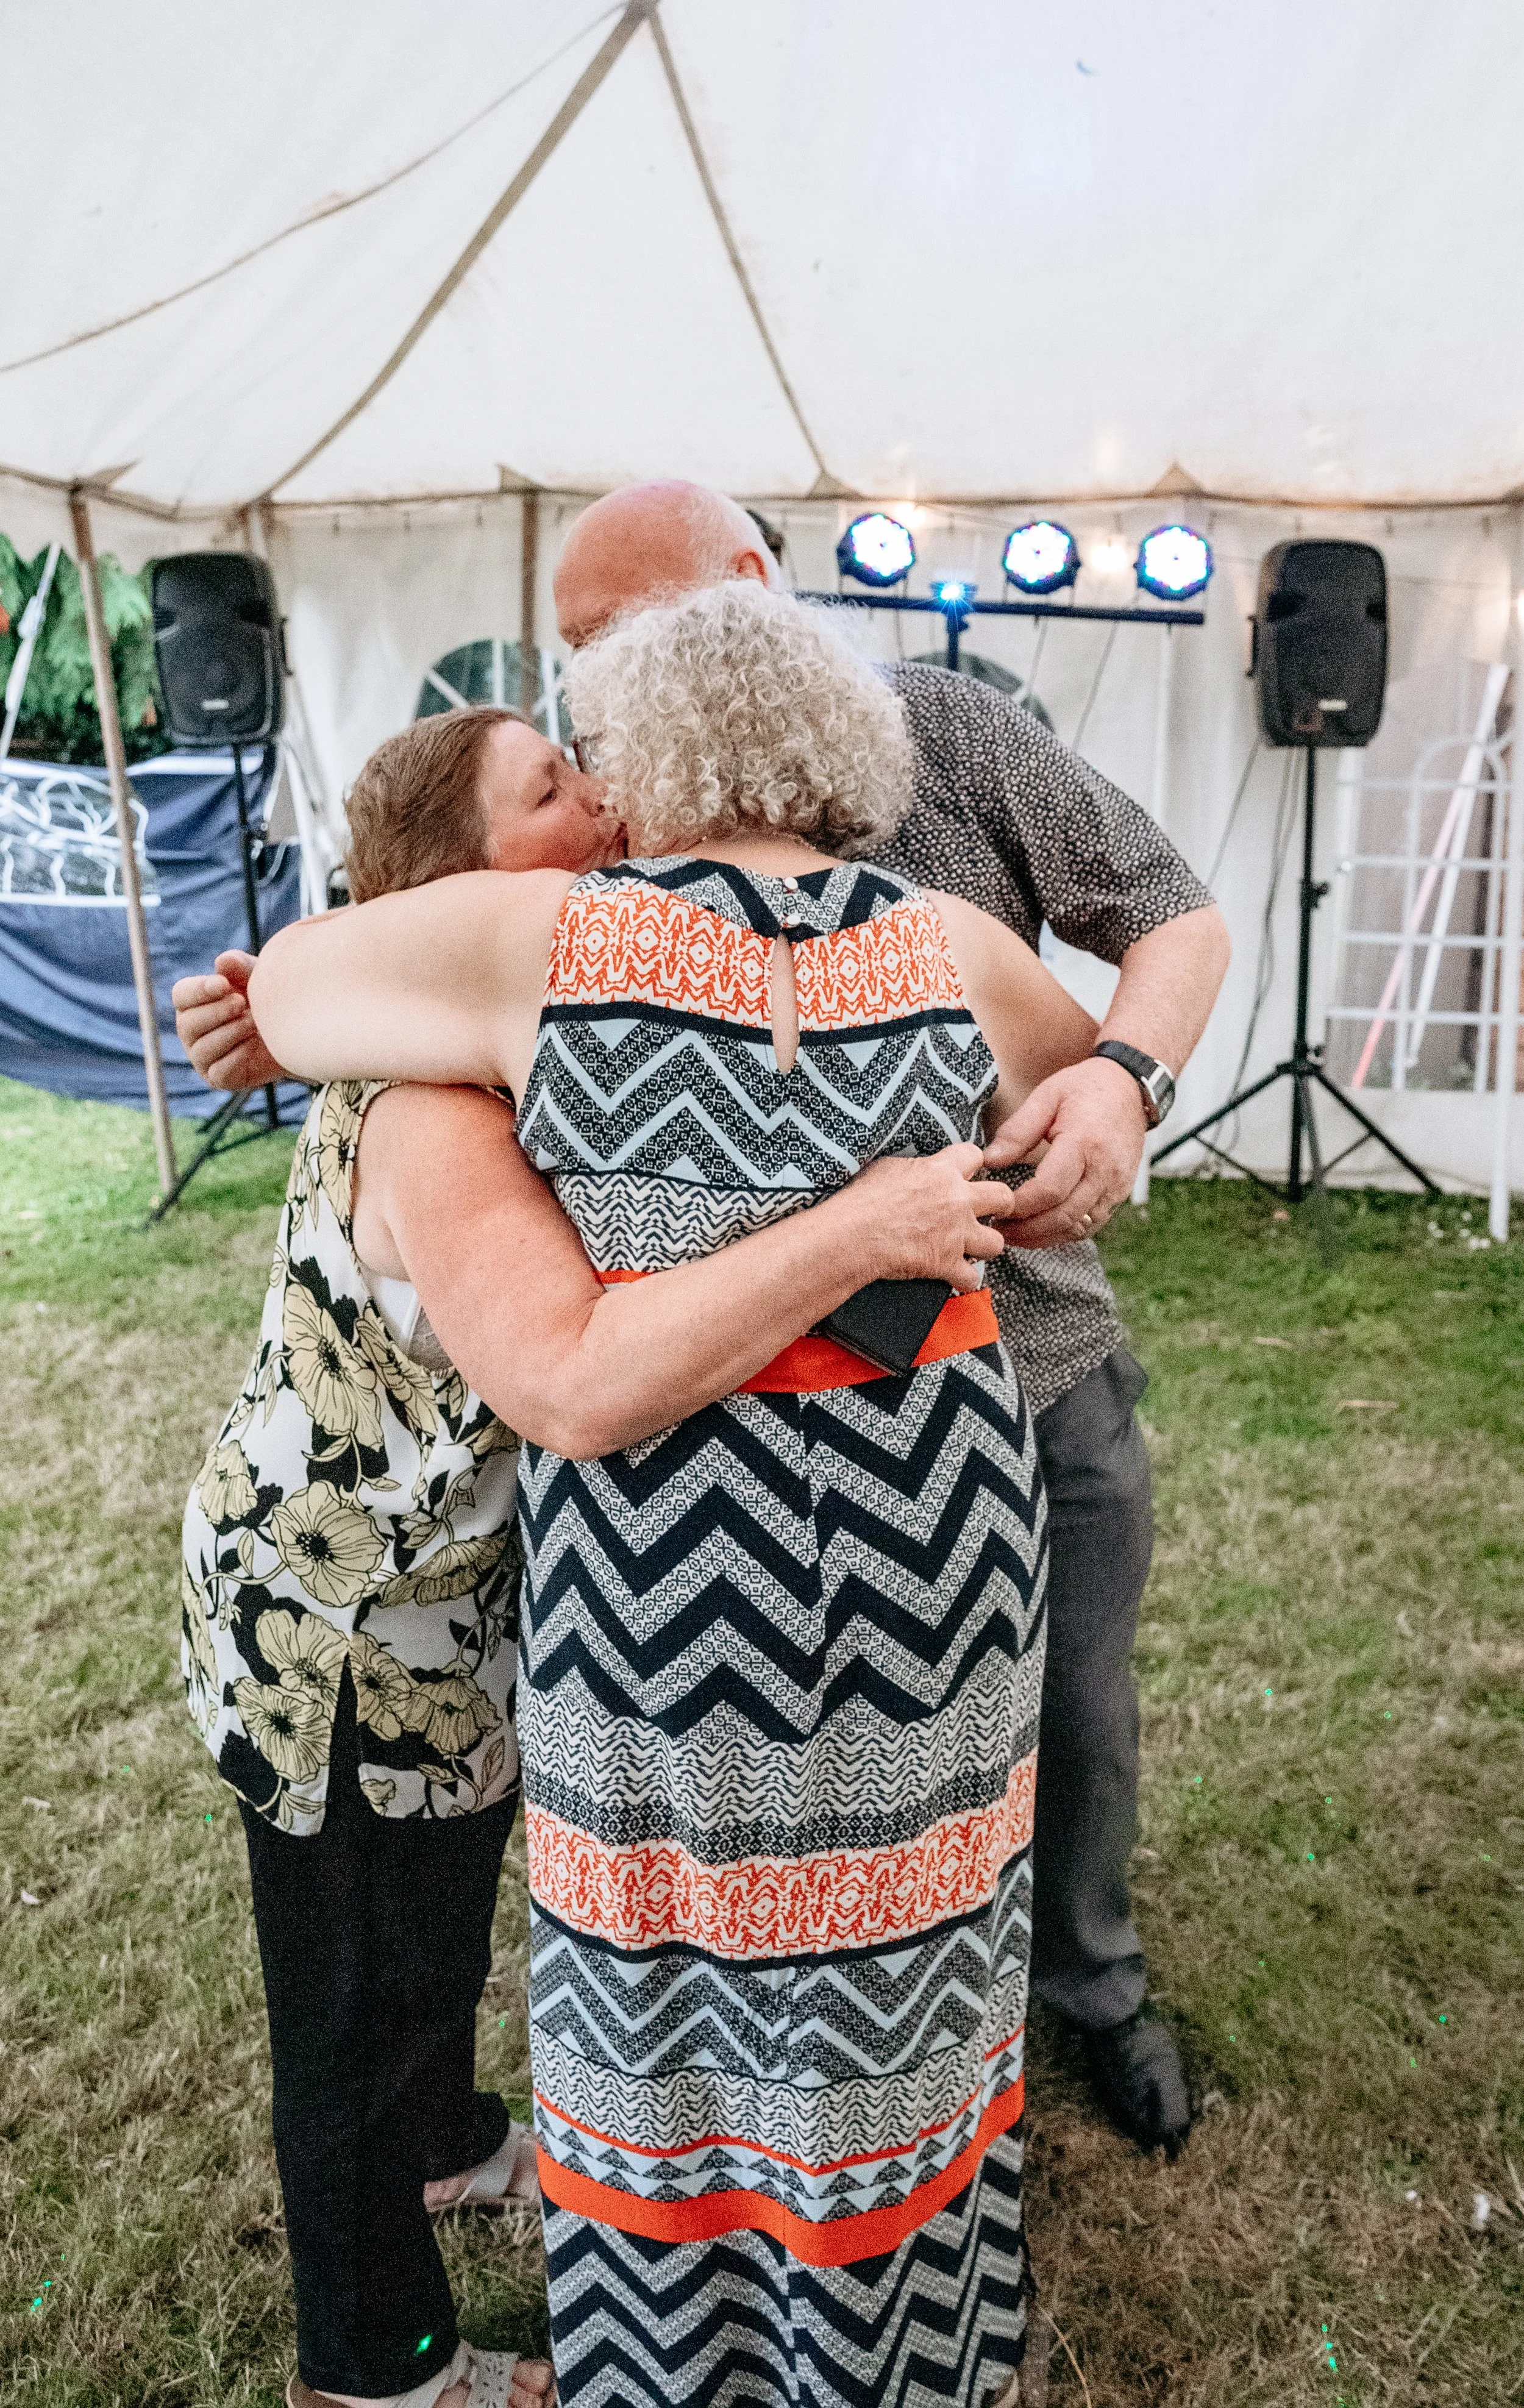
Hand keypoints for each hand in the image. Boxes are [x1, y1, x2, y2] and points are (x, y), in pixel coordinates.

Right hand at [171, 951, 288, 1091]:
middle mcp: (192, 1031)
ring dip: (230, 1033)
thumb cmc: (268, 1001)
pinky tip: (254, 1044)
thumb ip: (240, 968)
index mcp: (194, 1003)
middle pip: (187, 1023)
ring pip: (202, 1049)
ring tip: (253, 1022)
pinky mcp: (219, 1078)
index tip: (224, 985)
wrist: (295, 1034)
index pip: (181, 995)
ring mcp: (203, 1057)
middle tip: (242, 1003)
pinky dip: (237, 1056)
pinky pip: (219, 1071)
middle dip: (216, 1012)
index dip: (199, 990)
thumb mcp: (258, 977)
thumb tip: (222, 962)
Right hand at [845, 1145, 1014, 1290]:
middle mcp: (956, 1200)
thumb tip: (917, 1171)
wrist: (854, 1234)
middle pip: (1002, 1196)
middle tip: (993, 1209)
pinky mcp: (948, 1262)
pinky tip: (956, 1278)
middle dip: (1001, 1204)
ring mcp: (956, 1233)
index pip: (974, 1155)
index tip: (970, 1172)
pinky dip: (964, 1280)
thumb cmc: (862, 1200)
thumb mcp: (887, 1168)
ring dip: (986, 1246)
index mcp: (941, 1171)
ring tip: (974, 1247)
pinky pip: (971, 1277)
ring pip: (996, 1241)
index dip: (973, 1164)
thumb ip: (913, 1169)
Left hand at [981, 1056, 1146, 1248]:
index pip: (1050, 1189)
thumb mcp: (1047, 1096)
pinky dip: (1063, 1233)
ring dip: (1042, 1237)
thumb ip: (1017, 1131)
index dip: (1020, 1205)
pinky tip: (1040, 1230)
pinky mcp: (1120, 1195)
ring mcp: (1116, 1186)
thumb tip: (989, 1161)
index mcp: (1085, 1142)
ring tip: (1013, 1234)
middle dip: (1026, 1230)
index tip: (995, 1205)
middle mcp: (1105, 1170)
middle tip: (997, 1229)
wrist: (1130, 1089)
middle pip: (1064, 1216)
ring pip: (1077, 1228)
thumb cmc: (1085, 1089)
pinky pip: (1091, 1226)